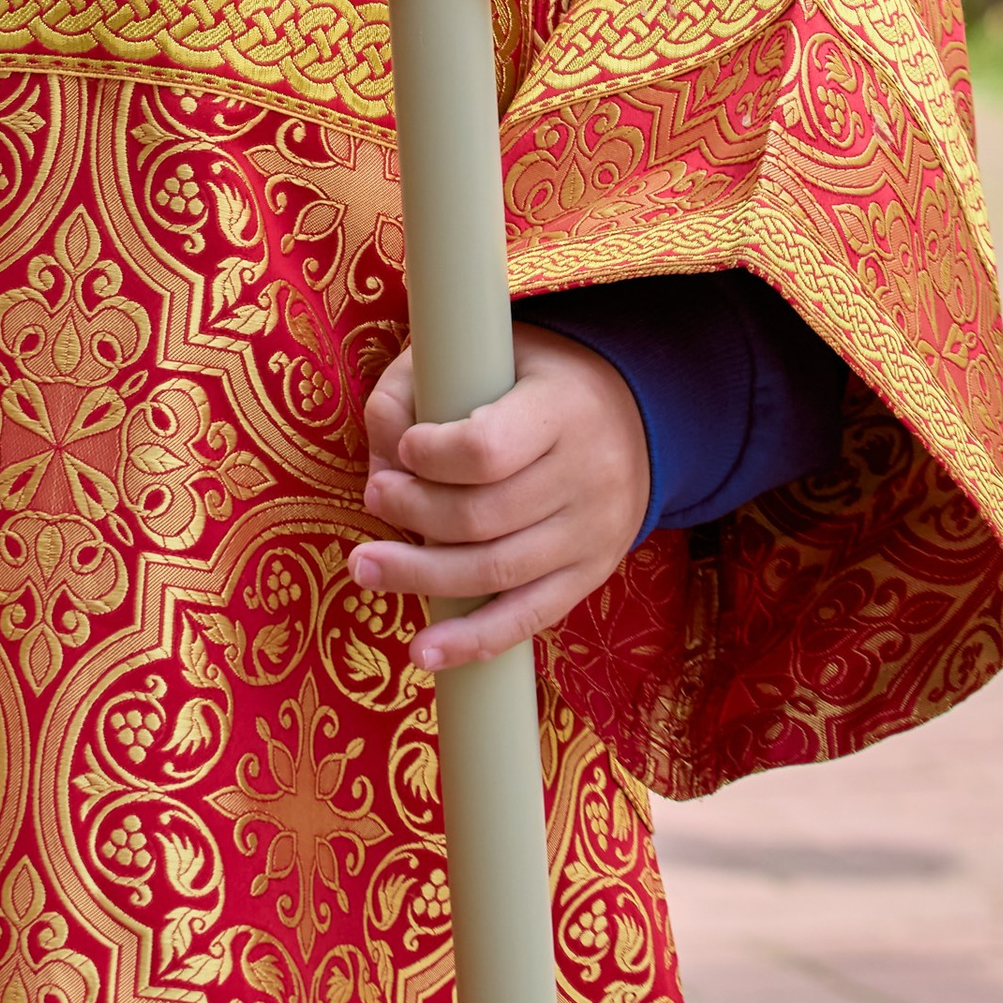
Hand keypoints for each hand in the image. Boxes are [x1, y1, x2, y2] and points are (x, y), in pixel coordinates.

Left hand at [352, 326, 648, 676]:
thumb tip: (382, 445)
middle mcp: (585, 476)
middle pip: (483, 517)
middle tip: (375, 495)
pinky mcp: (589, 576)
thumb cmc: (539, 380)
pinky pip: (527, 618)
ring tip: (365, 566)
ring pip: (496, 572)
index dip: (433, 457)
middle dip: (414, 512)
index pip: (488, 450)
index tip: (406, 446)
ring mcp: (591, 535)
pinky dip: (472, 641)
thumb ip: (424, 382)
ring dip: (421, 576)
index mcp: (562, 410)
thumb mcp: (492, 351)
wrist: (637, 416)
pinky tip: (424, 652)